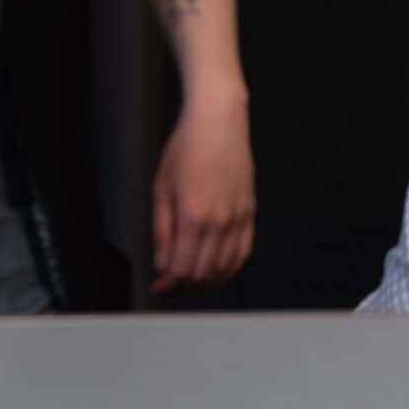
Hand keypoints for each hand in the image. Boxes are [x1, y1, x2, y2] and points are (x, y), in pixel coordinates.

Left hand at [151, 89, 254, 294]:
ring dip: (206, 277)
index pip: (181, 267)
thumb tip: (162, 262)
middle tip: (170, 280)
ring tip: (191, 276)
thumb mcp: (161, 187)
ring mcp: (238, 218)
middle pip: (202, 271)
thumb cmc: (185, 148)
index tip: (158, 286)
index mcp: (193, 216)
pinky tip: (218, 270)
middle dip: (184, 281)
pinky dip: (230, 267)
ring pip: (225, 266)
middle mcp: (220, 222)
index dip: (167, 282)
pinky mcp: (250, 213)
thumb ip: (162, 230)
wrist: (218, 122)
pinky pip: (243, 252)